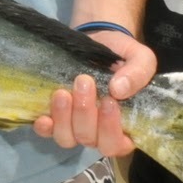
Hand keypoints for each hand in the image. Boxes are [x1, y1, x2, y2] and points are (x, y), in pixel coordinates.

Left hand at [32, 26, 155, 155]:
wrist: (99, 39)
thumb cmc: (123, 55)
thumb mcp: (140, 58)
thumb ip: (138, 73)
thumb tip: (119, 90)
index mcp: (124, 125)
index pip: (117, 143)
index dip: (111, 129)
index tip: (109, 101)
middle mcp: (98, 132)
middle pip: (90, 139)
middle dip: (85, 113)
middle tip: (84, 82)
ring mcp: (75, 127)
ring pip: (66, 138)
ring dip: (63, 118)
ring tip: (63, 93)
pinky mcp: (56, 118)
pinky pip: (47, 132)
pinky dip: (44, 127)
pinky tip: (43, 117)